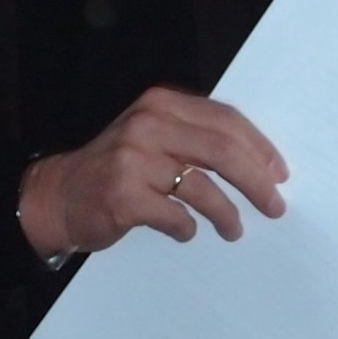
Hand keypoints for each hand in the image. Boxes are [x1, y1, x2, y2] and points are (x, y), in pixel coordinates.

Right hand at [18, 87, 287, 259]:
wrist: (58, 196)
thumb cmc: (116, 169)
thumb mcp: (153, 138)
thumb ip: (195, 138)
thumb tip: (259, 164)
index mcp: (162, 104)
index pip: (225, 120)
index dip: (259, 147)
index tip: (279, 174)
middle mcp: (148, 125)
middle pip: (222, 150)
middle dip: (256, 181)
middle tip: (275, 206)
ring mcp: (133, 159)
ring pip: (202, 187)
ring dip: (227, 214)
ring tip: (234, 230)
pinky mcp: (123, 195)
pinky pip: (174, 216)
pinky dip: (187, 229)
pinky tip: (186, 234)